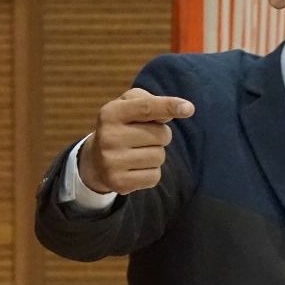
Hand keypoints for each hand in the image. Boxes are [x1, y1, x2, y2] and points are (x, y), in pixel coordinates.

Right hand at [79, 88, 194, 194]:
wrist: (96, 160)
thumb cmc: (122, 126)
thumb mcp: (129, 106)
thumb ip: (151, 102)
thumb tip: (173, 111)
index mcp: (111, 113)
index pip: (146, 107)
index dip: (169, 106)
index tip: (189, 108)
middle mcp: (108, 136)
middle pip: (161, 135)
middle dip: (161, 135)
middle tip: (143, 137)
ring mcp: (112, 161)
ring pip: (159, 157)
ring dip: (156, 154)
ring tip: (137, 152)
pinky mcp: (118, 182)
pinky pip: (154, 176)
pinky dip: (151, 172)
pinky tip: (135, 167)